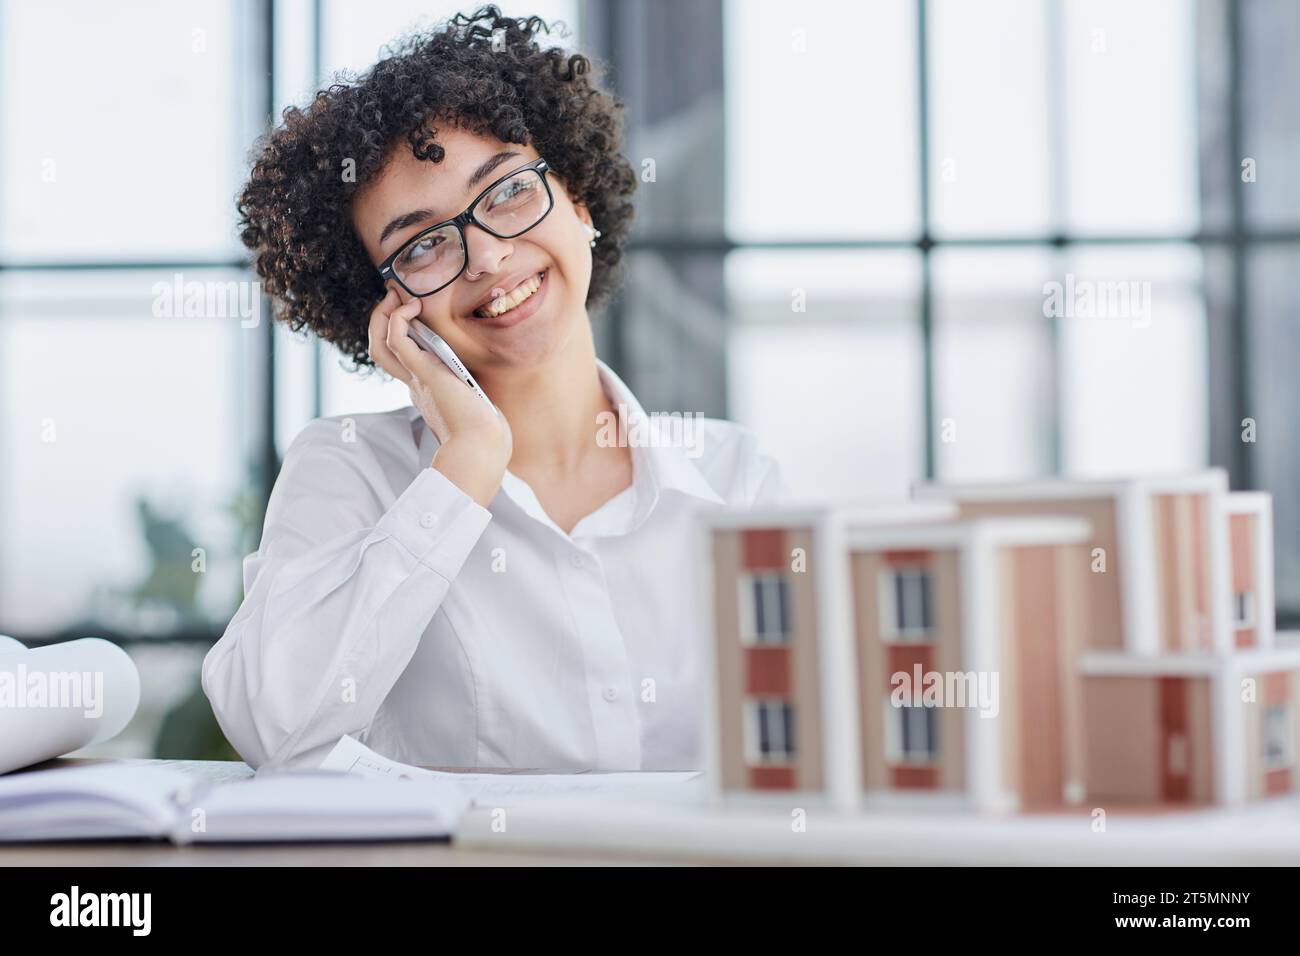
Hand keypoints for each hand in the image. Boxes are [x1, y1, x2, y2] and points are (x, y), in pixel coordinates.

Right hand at [369, 288, 511, 506]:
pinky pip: (397, 340)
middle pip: (381, 351)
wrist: (482, 446)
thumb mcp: (477, 402)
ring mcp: (415, 379)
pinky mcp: (423, 373)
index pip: (400, 361)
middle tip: (392, 297)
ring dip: (383, 316)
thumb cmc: (485, 430)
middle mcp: (415, 384)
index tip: (410, 313)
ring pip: (380, 345)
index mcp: (425, 390)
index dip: (398, 335)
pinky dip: (399, 319)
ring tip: (396, 296)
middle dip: (381, 322)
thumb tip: (484, 391)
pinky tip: (412, 307)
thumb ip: (472, 390)